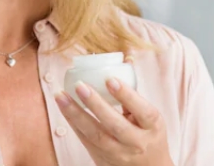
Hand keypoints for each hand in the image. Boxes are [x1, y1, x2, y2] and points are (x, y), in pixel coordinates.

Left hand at [55, 77, 173, 165]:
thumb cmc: (147, 134)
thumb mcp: (148, 116)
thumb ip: (133, 91)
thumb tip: (126, 58)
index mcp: (153, 127)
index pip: (143, 111)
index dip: (127, 95)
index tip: (110, 79)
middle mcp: (137, 143)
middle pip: (115, 125)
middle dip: (96, 105)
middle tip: (80, 85)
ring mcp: (119, 153)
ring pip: (95, 135)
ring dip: (75, 114)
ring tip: (60, 95)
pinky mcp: (102, 158)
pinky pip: (85, 140)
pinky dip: (72, 122)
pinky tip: (63, 106)